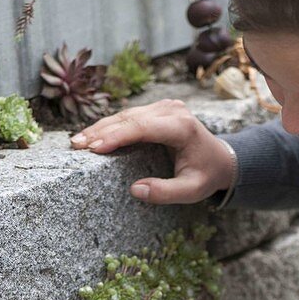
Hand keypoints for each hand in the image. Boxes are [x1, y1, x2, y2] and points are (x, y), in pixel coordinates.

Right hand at [70, 99, 235, 204]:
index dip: (117, 136)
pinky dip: (110, 126)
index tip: (94, 148)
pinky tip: (93, 136)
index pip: (143, 127)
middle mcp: (173, 111)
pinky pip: (130, 116)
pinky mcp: (158, 109)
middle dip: (101, 132)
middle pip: (130, 118)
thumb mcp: (192, 191)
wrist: (222, 159)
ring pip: (127, 114)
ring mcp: (165, 106)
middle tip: (76, 146)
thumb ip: (165, 193)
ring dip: (101, 128)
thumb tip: (135, 190)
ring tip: (78, 142)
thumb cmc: (206, 175)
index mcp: (182, 127)